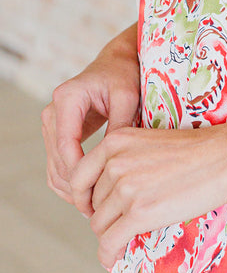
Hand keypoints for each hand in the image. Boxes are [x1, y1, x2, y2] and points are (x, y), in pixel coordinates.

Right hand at [41, 24, 139, 208]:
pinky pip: (57, 163)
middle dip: (76, 186)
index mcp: (67, 99)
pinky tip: (89, 196)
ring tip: (94, 208)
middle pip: (57, 159)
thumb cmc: (124, 75)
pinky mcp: (58, 133)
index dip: (79, 172)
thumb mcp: (128, 96)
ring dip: (71, 188)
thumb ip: (120, 124)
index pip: (66, 145)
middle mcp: (53, 111)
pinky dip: (69, 181)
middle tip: (98, 209)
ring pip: (54, 166)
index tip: (97, 192)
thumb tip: (114, 159)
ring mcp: (52, 123)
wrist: (116, 63)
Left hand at [69, 122, 226, 266]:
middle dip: (104, 216)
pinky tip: (114, 258)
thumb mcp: (150, 144)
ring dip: (110, 235)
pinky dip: (108, 254)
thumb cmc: (198, 151)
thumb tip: (110, 194)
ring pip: (99, 224)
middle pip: (91, 203)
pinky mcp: (139, 213)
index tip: (96, 208)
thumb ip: (125, 161)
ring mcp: (126, 188)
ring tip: (125, 238)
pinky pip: (109, 242)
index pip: (79, 177)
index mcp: (115, 141)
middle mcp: (114, 163)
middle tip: (119, 224)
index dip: (84, 198)